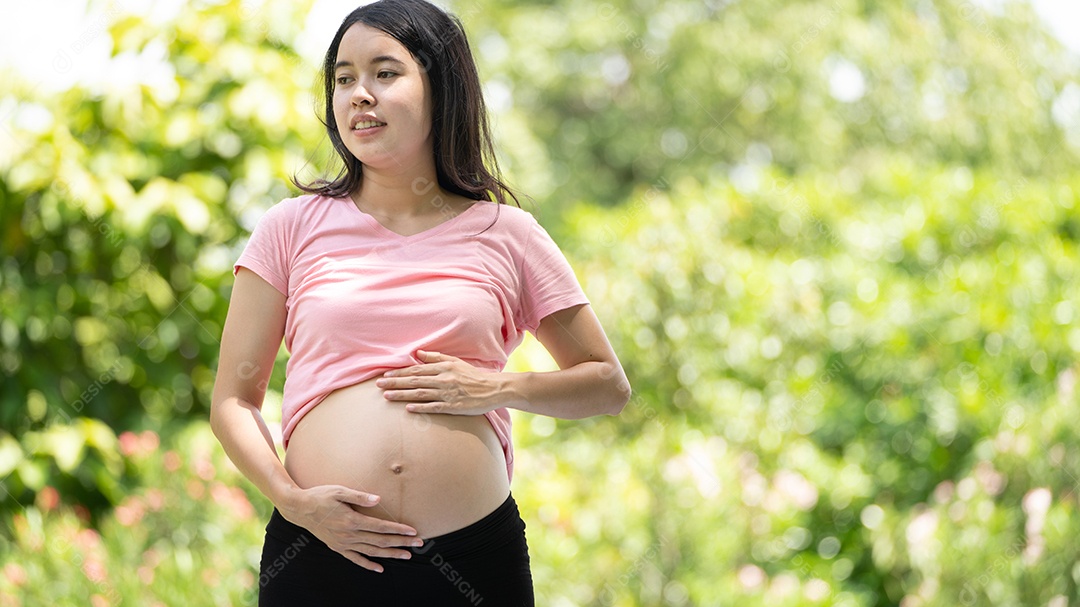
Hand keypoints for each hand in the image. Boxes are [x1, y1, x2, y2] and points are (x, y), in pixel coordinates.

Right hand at [280, 485, 421, 572]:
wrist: (299, 509)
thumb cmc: (320, 496)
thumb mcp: (339, 491)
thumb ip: (360, 496)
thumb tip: (378, 500)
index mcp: (352, 520)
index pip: (381, 527)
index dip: (398, 529)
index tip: (413, 531)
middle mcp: (349, 535)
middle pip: (380, 541)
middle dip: (401, 542)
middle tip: (419, 543)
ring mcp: (343, 543)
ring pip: (372, 552)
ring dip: (390, 554)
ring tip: (407, 555)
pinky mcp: (338, 548)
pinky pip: (355, 559)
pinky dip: (368, 564)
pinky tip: (379, 568)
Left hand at [376, 350, 503, 414]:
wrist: (493, 388)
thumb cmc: (473, 375)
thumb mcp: (455, 362)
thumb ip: (435, 358)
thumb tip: (417, 354)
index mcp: (443, 368)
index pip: (416, 370)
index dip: (400, 373)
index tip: (385, 375)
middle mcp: (443, 379)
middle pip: (414, 381)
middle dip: (395, 383)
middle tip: (378, 385)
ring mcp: (448, 393)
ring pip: (420, 393)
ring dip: (402, 395)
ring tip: (387, 396)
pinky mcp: (453, 406)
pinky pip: (434, 407)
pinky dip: (420, 408)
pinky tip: (408, 409)